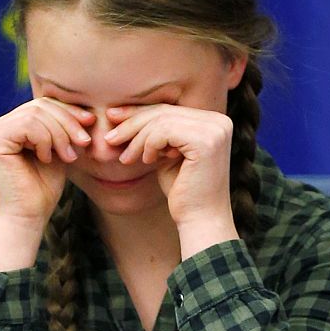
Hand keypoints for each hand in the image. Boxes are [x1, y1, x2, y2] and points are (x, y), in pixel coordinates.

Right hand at [0, 97, 93, 226]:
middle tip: (84, 143)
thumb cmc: (43, 188)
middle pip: (41, 105)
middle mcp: (0, 125)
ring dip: (60, 134)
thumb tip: (86, 110)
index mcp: (13, 125)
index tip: (90, 124)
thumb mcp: (59, 151)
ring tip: (68, 156)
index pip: (44, 104)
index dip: (69, 111)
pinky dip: (45, 140)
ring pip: (36, 113)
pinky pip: (28, 125)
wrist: (28, 217)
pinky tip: (47, 158)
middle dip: (68, 122)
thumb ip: (63, 129)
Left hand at [105, 104, 236, 232]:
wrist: (200, 221)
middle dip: (132, 123)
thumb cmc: (182, 191)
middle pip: (164, 112)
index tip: (112, 117)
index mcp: (214, 121)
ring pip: (161, 121)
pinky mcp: (206, 142)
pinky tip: (146, 161)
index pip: (169, 109)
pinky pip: (164, 132)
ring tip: (126, 158)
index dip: (138, 112)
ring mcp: (215, 130)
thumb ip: (155, 132)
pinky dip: (148, 145)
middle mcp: (220, 121)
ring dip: (137, 139)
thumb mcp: (165, 154)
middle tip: (109, 138)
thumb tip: (120, 112)